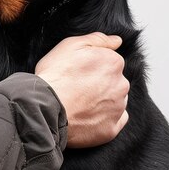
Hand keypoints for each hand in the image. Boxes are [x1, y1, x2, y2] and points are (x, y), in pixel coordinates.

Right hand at [35, 32, 128, 147]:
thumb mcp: (71, 45)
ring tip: (79, 100)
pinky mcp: (111, 129)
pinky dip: (104, 117)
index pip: (109, 60)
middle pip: (113, 80)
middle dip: (99, 81)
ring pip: (114, 100)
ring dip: (102, 99)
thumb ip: (98, 39)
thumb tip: (117, 40)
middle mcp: (121, 85)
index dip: (92, 63)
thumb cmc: (56, 75)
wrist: (47, 107)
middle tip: (76, 84)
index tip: (78, 69)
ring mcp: (117, 108)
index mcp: (113, 62)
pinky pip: (114, 120)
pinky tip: (87, 114)